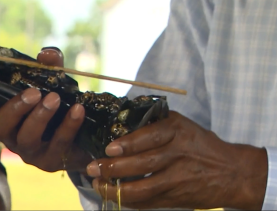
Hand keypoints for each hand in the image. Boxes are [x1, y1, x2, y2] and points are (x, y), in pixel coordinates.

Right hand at [0, 47, 91, 171]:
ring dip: (40, 116)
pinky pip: (58, 144)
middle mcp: (12, 136)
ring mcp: (30, 152)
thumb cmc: (61, 108)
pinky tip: (78, 109)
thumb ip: (50, 66)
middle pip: (0, 128)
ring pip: (27, 138)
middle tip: (33, 92)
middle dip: (14, 108)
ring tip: (55, 98)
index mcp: (6, 117)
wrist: (87, 138)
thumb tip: (46, 55)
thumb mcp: (54, 83)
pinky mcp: (51, 161)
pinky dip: (69, 125)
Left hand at [86, 111, 267, 209]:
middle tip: (93, 167)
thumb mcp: (181, 125)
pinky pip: (149, 202)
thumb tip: (120, 123)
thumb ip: (154, 124)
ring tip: (98, 184)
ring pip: (143, 187)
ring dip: (116, 188)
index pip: (149, 137)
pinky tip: (114, 196)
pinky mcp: (176, 198)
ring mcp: (178, 179)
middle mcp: (178, 154)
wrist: (232, 172)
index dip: (127, 144)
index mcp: (177, 132)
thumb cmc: (200, 144)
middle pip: (143, 164)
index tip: (109, 148)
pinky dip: (129, 200)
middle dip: (113, 168)